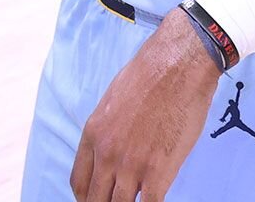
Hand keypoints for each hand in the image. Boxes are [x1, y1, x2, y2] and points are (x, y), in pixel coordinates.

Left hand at [70, 13, 221, 200]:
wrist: (175, 66)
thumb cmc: (149, 76)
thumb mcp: (112, 102)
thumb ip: (109, 131)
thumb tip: (114, 149)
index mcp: (93, 135)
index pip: (79, 182)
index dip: (86, 198)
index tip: (96, 200)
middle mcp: (106, 153)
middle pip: (95, 200)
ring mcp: (130, 165)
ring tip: (135, 201)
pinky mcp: (157, 171)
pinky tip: (154, 200)